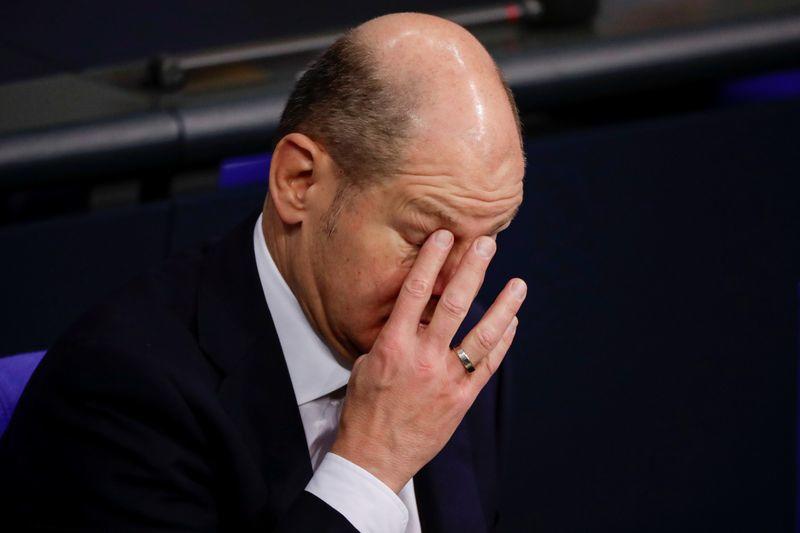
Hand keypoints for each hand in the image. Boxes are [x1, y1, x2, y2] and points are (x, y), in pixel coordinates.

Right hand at [331, 229, 525, 492]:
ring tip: (519, 284)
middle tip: (488, 244)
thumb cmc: (366, 408)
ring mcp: (447, 379)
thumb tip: (415, 313)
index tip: (444, 236)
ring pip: (482, 335)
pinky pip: (488, 365)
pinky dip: (502, 342)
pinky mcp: (462, 399)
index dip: (431, 261)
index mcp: (394, 345)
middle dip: (472, 271)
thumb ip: (393, 336)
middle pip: (453, 305)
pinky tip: (512, 322)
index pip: (414, 293)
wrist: (375, 456)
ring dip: (503, 306)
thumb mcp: (369, 363)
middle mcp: (423, 358)